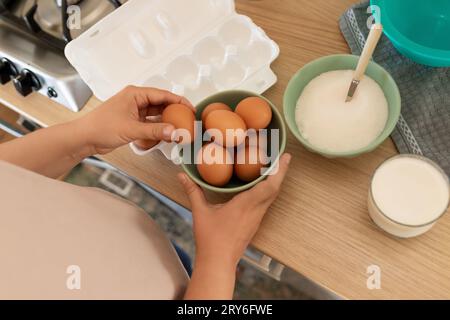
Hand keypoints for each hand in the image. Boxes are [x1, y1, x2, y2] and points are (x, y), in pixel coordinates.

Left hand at [78, 85, 192, 154]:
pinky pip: (150, 122)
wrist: (84, 138)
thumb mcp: (131, 129)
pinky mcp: (132, 122)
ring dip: (167, 121)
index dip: (178, 101)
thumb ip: (155, 130)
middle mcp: (135, 100)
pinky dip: (159, 128)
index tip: (190, 108)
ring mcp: (134, 111)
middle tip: (188, 119)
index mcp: (135, 94)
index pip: (162, 95)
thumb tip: (174, 132)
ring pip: (156, 114)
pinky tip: (168, 133)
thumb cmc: (100, 127)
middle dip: (175, 111)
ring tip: (181, 127)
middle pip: (161, 103)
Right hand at [178, 153, 291, 269]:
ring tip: (275, 167)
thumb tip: (181, 175)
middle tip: (285, 157)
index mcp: (246, 204)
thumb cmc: (210, 238)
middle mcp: (256, 210)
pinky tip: (263, 186)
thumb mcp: (200, 212)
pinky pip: (266, 203)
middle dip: (282, 172)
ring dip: (276, 181)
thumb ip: (193, 191)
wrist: (218, 262)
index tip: (285, 157)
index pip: (269, 185)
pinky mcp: (255, 223)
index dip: (279, 170)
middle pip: (275, 189)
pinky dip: (269, 191)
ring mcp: (257, 218)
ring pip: (272, 196)